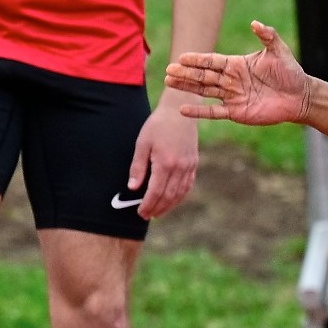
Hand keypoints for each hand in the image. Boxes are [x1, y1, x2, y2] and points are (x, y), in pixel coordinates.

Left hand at [126, 100, 198, 219]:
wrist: (180, 111)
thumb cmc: (158, 125)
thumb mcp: (142, 143)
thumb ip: (138, 167)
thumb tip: (133, 188)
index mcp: (165, 163)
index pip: (155, 192)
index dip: (147, 205)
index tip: (140, 212)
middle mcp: (180, 167)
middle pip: (168, 196)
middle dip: (157, 208)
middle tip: (146, 215)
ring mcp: (189, 166)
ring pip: (180, 193)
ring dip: (169, 206)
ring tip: (158, 212)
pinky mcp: (194, 163)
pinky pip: (188, 185)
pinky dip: (180, 196)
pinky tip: (172, 200)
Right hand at [164, 20, 310, 125]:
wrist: (300, 96)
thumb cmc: (290, 72)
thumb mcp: (278, 51)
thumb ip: (267, 36)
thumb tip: (255, 23)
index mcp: (237, 64)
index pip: (212, 61)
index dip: (198, 60)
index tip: (182, 57)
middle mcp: (231, 79)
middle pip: (204, 75)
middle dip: (186, 73)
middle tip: (168, 70)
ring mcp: (232, 96)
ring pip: (205, 90)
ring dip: (187, 87)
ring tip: (169, 83)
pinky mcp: (236, 112)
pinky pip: (214, 111)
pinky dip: (199, 111)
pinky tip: (183, 110)